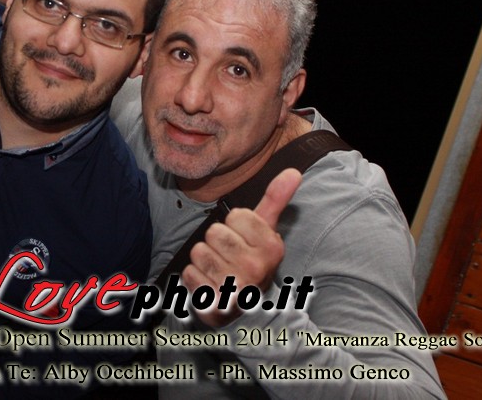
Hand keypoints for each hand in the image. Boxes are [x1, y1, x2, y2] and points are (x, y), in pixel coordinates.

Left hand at [182, 168, 301, 327]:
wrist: (249, 310)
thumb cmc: (253, 261)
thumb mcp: (267, 231)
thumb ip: (276, 199)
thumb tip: (293, 171)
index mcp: (271, 247)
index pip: (235, 215)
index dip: (235, 226)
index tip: (244, 241)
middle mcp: (256, 268)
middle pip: (214, 232)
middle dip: (217, 243)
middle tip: (229, 258)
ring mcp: (235, 289)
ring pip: (199, 251)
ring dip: (204, 260)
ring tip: (220, 271)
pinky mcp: (213, 305)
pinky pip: (188, 273)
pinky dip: (194, 278)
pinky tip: (210, 286)